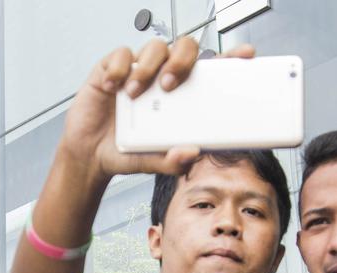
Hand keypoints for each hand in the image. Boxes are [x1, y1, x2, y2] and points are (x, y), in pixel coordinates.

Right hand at [59, 37, 255, 180]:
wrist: (90, 155)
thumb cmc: (126, 151)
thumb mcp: (152, 162)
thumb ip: (171, 160)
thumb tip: (192, 154)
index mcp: (181, 94)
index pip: (210, 69)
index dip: (229, 58)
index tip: (246, 56)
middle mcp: (162, 76)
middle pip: (184, 48)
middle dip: (182, 61)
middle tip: (170, 85)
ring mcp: (138, 70)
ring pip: (154, 47)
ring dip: (148, 67)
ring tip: (136, 92)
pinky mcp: (111, 69)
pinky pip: (120, 55)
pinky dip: (119, 67)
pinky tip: (114, 86)